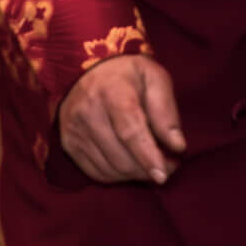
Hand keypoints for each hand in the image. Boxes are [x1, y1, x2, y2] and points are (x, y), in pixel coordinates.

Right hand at [58, 56, 186, 184]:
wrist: (88, 69)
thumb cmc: (129, 76)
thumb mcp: (155, 79)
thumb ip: (167, 111)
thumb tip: (177, 146)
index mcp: (111, 90)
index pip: (129, 130)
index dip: (147, 156)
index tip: (163, 175)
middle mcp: (87, 111)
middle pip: (120, 156)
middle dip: (148, 168)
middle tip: (170, 164)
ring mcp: (74, 129)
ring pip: (110, 169)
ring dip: (136, 174)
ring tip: (152, 163)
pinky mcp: (69, 144)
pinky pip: (97, 173)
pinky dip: (119, 176)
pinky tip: (132, 164)